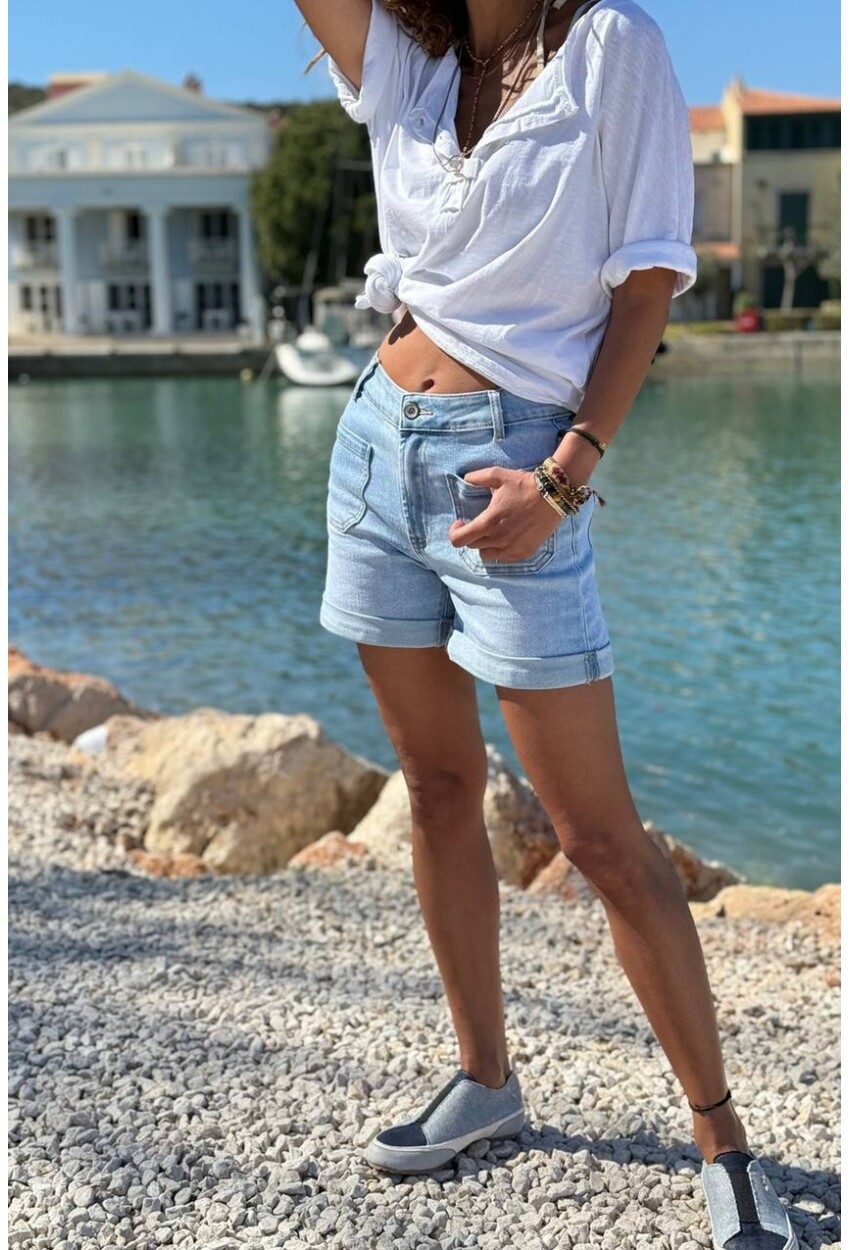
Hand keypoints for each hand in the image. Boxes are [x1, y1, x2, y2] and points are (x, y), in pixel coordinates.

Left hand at [448, 465, 562, 562]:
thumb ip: (478, 477)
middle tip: (479, 523)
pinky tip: (506, 538)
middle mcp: (498, 539)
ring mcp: (511, 549)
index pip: (459, 540)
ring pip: (486, 555)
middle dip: (472, 534)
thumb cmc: (525, 485)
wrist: (554, 495)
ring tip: (492, 532)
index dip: (455, 531)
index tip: (461, 521)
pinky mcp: (523, 553)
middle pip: (472, 546)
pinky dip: (500, 551)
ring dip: (485, 545)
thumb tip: (466, 479)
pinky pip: (503, 558)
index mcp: (488, 522)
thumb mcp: (499, 475)